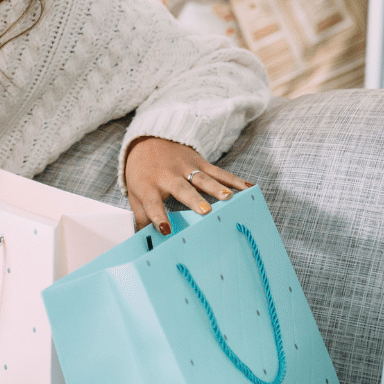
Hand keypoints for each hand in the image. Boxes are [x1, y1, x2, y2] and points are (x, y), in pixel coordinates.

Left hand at [123, 136, 253, 234]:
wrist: (147, 140)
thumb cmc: (143, 173)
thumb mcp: (135, 194)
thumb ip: (142, 218)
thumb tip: (143, 244)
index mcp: (148, 186)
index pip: (152, 203)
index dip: (158, 216)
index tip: (166, 230)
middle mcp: (167, 176)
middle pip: (181, 189)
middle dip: (193, 200)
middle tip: (205, 211)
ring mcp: (184, 167)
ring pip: (202, 178)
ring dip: (216, 187)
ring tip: (228, 197)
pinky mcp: (198, 161)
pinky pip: (217, 171)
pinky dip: (233, 179)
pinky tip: (247, 187)